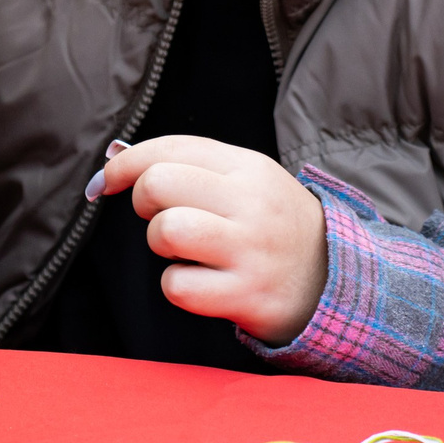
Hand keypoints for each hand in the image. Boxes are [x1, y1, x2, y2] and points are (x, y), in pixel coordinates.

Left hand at [91, 136, 329, 345]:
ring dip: (161, 243)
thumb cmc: (272, 226)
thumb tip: (114, 157)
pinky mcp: (246, 294)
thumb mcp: (247, 181)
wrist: (336, 282)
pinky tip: (202, 283)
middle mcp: (250, 203)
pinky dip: (177, 286)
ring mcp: (250, 250)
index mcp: (247, 167)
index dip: (125, 163)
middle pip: (158, 184)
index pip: (171, 148)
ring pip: (166, 231)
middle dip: (142, 202)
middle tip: (159, 217)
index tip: (107, 181)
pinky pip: (178, 286)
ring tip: (184, 251)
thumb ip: (190, 165)